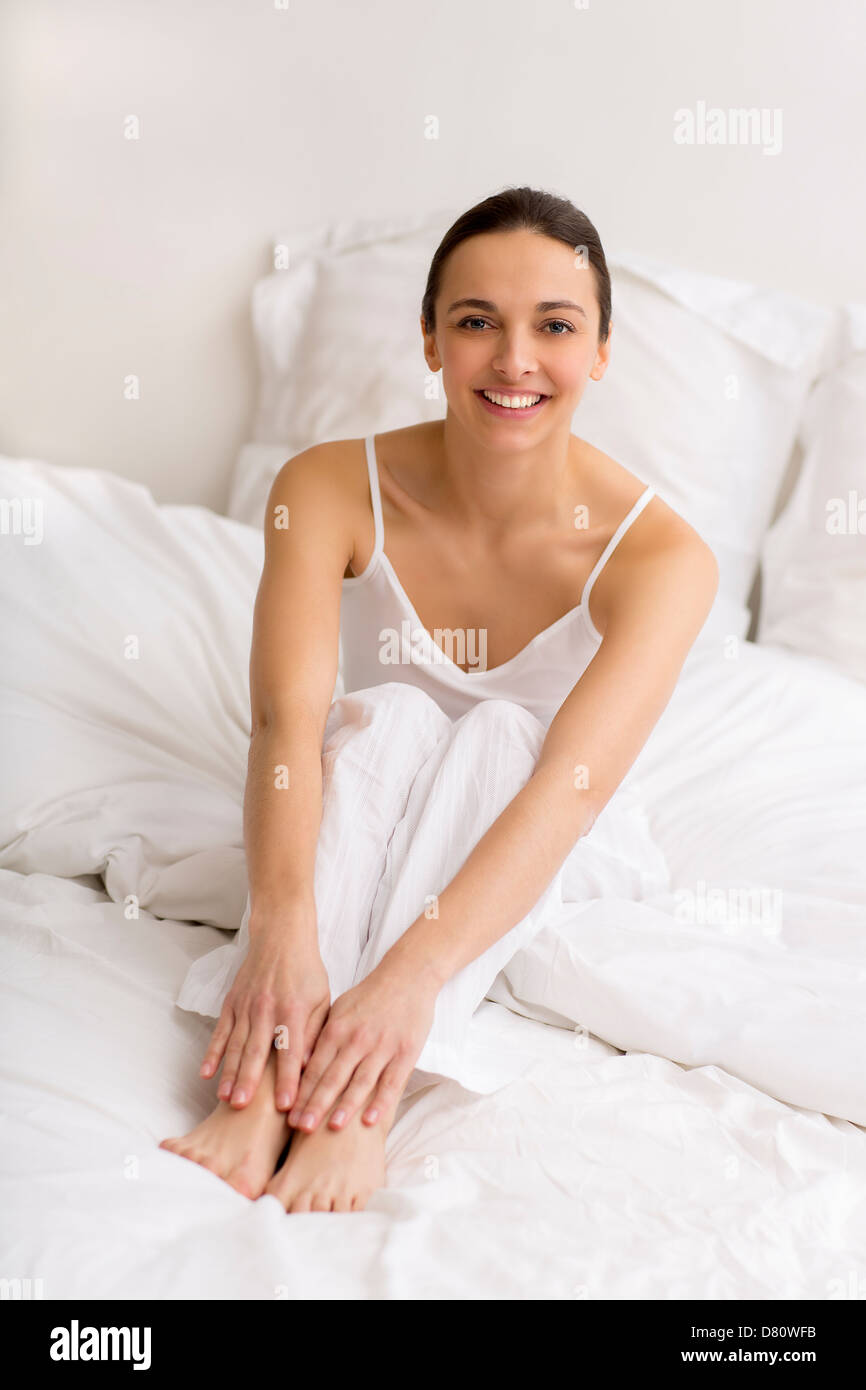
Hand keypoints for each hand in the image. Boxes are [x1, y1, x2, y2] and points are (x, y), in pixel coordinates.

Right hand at [200, 916, 329, 1112]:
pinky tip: (205, 1074)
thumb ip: (315, 1032)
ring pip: (236, 1046)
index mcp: (294, 1011)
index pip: (291, 1051)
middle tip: (243, 1108)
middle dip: (250, 1081)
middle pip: (257, 1051)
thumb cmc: (306, 972)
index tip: (286, 1105)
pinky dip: (212, 1054)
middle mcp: (267, 1010)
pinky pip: (220, 1033)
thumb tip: (310, 1066)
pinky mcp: (231, 1004)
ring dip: (230, 1074)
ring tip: (225, 1100)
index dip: (288, 1079)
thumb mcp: (322, 999)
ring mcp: (246, 1007)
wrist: (281, 937)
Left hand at [287, 961, 438, 1132]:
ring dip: (346, 1105)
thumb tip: (300, 1065)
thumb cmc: (369, 997)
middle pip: (333, 1077)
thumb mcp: (340, 1010)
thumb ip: (323, 1037)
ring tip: (332, 1128)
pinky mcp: (405, 1052)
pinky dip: (381, 1102)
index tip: (288, 1115)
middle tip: (301, 1127)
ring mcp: (382, 1046)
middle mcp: (357, 1039)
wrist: (407, 975)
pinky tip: (370, 1120)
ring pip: (360, 1081)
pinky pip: (391, 1081)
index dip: (301, 1092)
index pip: (314, 1066)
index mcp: (337, 1028)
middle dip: (316, 1104)